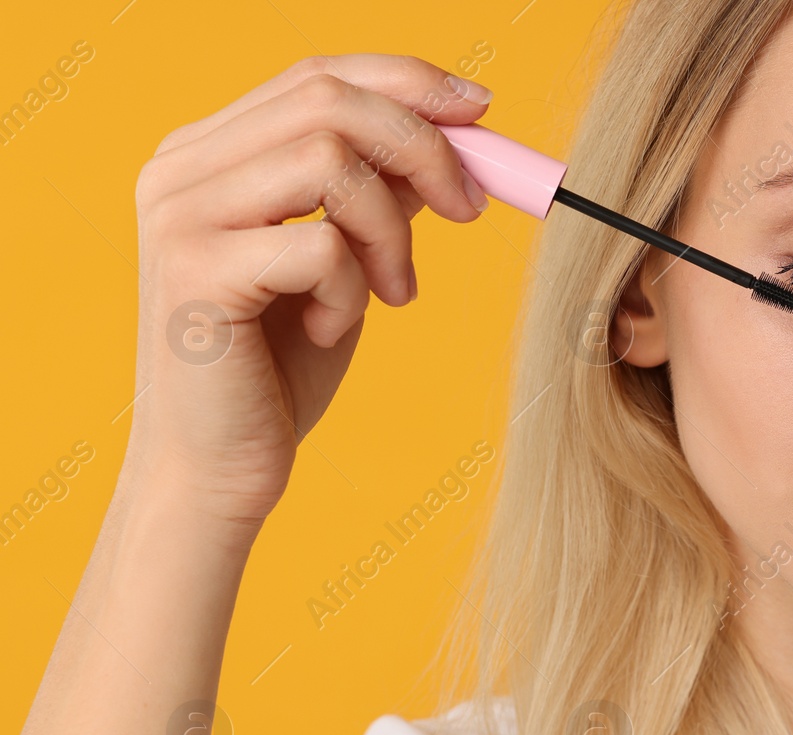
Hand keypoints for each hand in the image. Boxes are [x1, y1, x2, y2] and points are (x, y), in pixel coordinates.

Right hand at [126, 53, 492, 527]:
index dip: (408, 81)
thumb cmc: (279, 370)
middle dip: (424, 147)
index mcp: (208, 153)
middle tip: (470, 209)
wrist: (218, 469)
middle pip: (328, 99)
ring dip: (391, 230)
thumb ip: (375, 196)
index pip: (316, 75)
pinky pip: (320, 246)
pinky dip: (352, 290)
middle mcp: (180, 169)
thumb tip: (452, 136)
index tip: (482, 111)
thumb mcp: (342, 264)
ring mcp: (179, 216)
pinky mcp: (195, 272)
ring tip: (393, 291)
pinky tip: (331, 329)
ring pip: (329, 159)